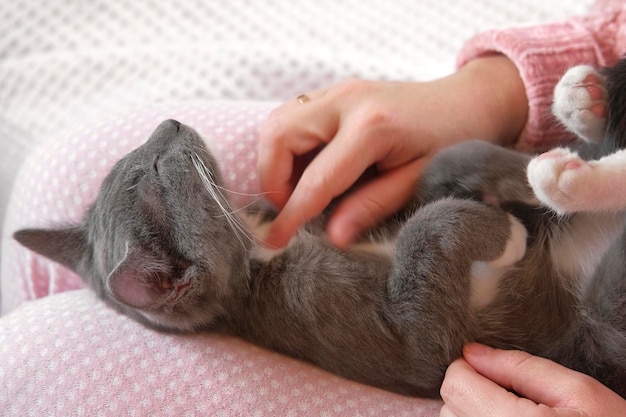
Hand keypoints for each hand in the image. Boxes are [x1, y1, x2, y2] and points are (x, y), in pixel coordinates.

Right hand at [258, 55, 526, 247]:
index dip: (291, 214)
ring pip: (278, 121)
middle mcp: (346, 100)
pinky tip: (312, 166)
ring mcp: (338, 89)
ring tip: (302, 189)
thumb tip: (332, 237)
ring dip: (277, 160)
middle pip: (278, 135)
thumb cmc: (453, 143)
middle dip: (273, 178)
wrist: (469, 102)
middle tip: (294, 206)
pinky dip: (289, 146)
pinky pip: (292, 115)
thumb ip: (372, 207)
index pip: (316, 178)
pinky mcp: (336, 90)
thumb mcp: (419, 182)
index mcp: (372, 127)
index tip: (273, 241)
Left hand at [440, 343, 625, 416]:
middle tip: (512, 393)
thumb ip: (519, 367)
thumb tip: (472, 351)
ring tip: (514, 413)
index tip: (494, 369)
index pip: (455, 384)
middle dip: (472, 389)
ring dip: (473, 410)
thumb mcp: (577, 391)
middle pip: (450, 405)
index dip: (470, 367)